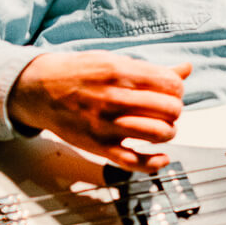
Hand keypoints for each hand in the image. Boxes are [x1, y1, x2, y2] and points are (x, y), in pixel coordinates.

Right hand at [10, 51, 191, 171]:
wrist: (38, 89)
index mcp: (120, 73)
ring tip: (160, 128)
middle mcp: (115, 99)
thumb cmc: (78, 73)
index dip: (178, 89)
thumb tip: (186, 69)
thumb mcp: (113, 60)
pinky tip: (161, 157)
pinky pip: (134, 161)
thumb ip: (151, 69)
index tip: (171, 92)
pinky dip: (154, 163)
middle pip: (170, 109)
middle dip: (175, 110)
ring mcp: (107, 125)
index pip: (171, 85)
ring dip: (168, 132)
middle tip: (166, 110)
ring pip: (159, 134)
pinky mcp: (99, 146)